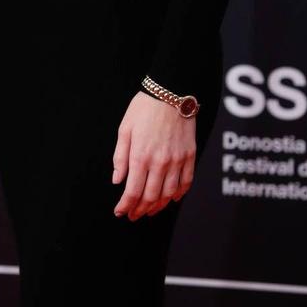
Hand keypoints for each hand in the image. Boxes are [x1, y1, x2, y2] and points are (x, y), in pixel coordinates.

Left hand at [112, 92, 195, 219]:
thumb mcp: (125, 129)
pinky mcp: (190, 157)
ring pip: (168, 194)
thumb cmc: (144, 108)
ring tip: (149, 210)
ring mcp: (177, 161)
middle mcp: (160, 162)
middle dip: (139, 210)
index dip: (125, 206)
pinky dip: (178, 195)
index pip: (132, 191)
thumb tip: (117, 180)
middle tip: (133, 215)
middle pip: (150, 197)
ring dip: (157, 206)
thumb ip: (120, 157)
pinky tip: (171, 199)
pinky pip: (186, 183)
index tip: (120, 212)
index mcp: (140, 155)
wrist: (171, 92)